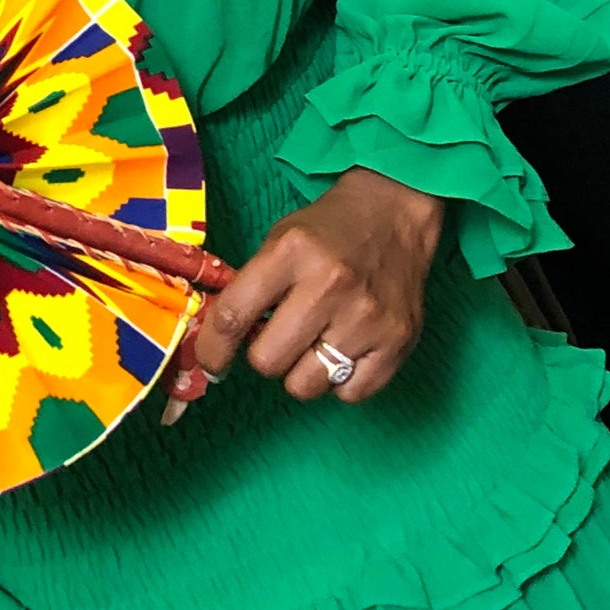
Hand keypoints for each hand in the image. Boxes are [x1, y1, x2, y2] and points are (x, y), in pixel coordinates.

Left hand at [193, 166, 442, 403]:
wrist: (394, 215)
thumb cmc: (327, 232)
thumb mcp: (278, 240)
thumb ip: (248, 288)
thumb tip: (217, 344)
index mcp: (291, 253)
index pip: (234, 316)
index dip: (213, 348)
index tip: (210, 361)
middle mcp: (330, 285)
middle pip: (268, 360)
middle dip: (263, 355)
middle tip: (277, 337)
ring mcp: (368, 317)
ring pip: (306, 385)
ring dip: (300, 372)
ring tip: (312, 343)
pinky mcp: (398, 341)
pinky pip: (350, 394)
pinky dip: (340, 381)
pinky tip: (343, 350)